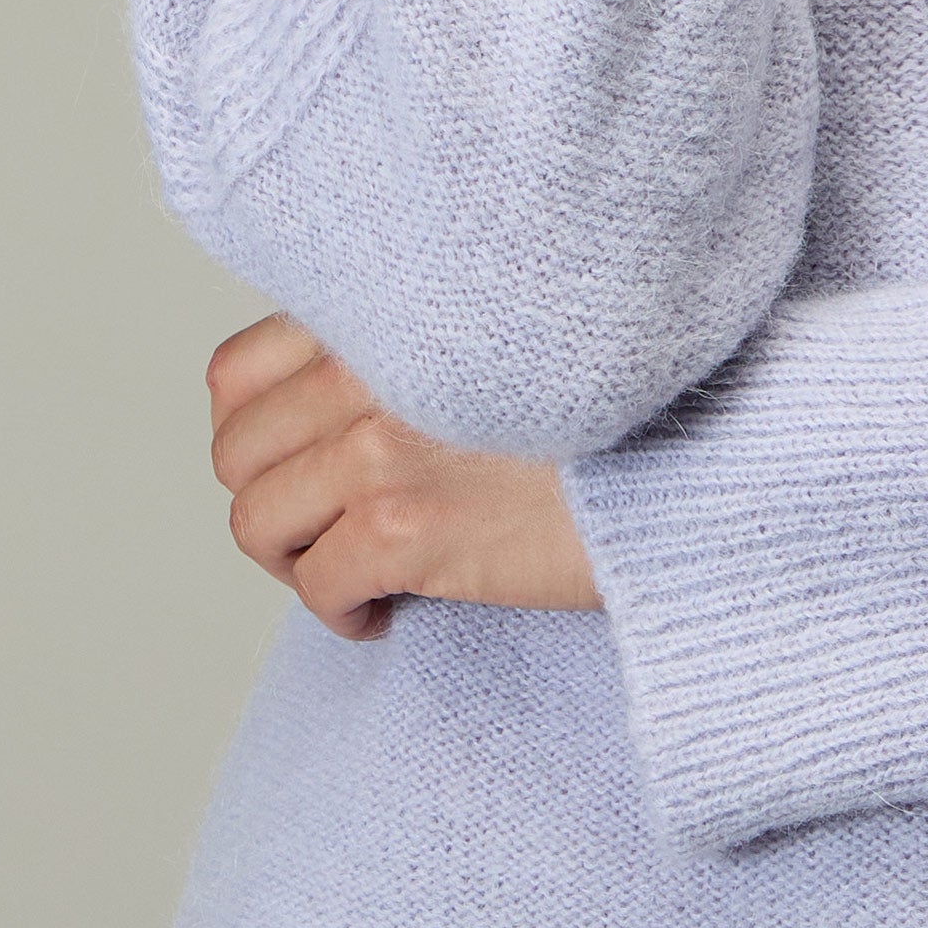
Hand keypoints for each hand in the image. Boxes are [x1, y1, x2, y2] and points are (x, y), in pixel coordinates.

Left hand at [203, 313, 603, 639]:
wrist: (693, 450)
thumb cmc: (613, 400)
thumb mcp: (492, 334)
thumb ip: (404, 349)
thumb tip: (327, 418)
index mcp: (380, 317)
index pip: (234, 375)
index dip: (251, 435)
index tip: (295, 468)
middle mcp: (364, 370)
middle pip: (236, 455)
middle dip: (274, 504)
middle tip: (327, 532)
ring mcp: (381, 448)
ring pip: (258, 523)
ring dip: (298, 560)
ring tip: (357, 572)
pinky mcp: (409, 528)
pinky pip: (317, 585)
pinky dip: (341, 610)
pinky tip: (388, 609)